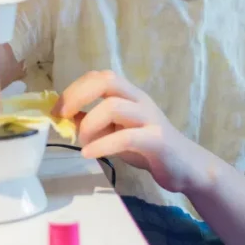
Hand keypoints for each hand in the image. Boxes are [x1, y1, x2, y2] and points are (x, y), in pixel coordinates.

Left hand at [55, 70, 212, 193]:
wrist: (186, 167)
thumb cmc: (148, 148)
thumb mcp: (115, 132)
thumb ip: (94, 122)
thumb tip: (66, 117)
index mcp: (129, 95)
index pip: (99, 77)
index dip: (74, 88)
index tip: (57, 110)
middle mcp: (139, 100)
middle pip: (107, 80)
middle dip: (77, 95)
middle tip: (62, 116)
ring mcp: (149, 118)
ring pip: (114, 106)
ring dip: (89, 124)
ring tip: (82, 142)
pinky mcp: (157, 140)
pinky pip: (126, 136)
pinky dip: (103, 145)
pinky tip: (89, 154)